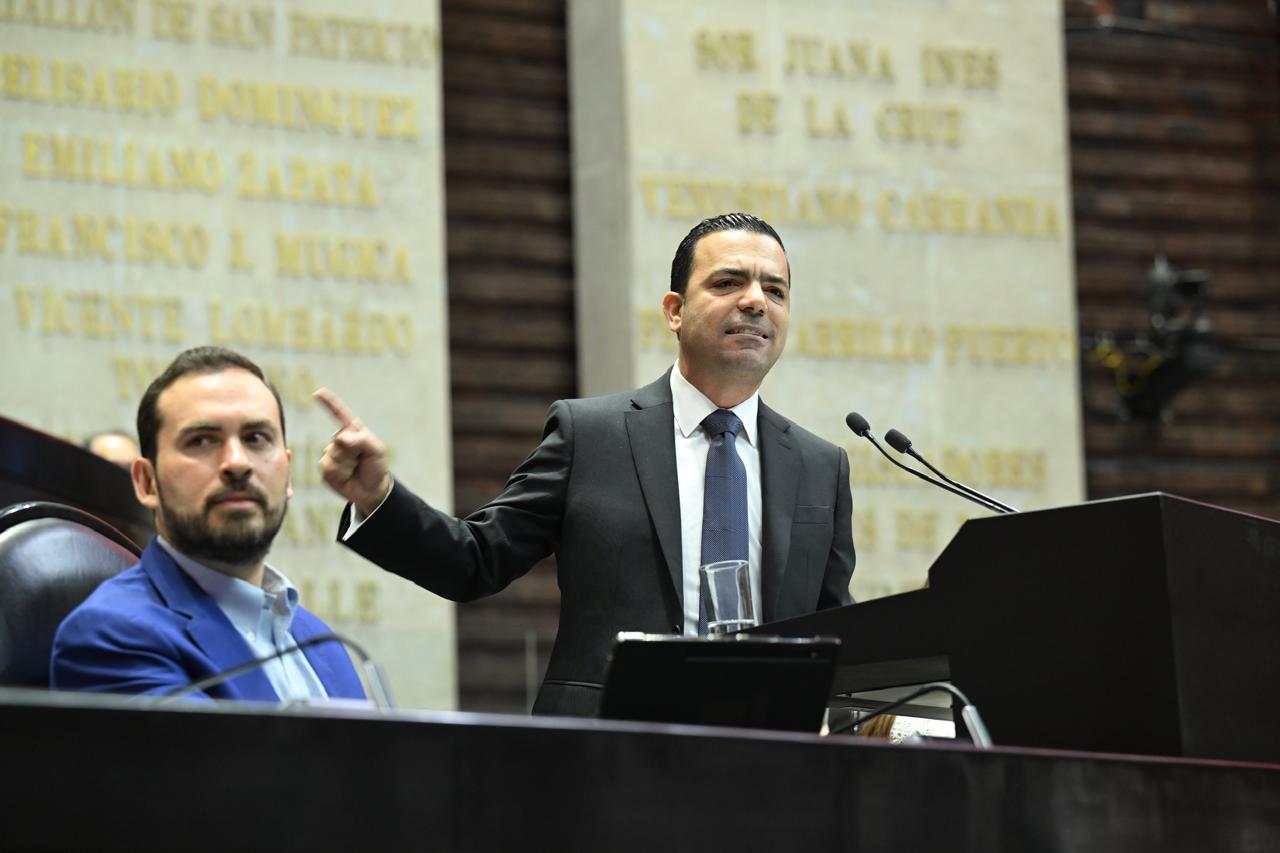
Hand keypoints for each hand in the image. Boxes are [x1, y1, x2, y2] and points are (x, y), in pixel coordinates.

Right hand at [314, 388, 393, 517]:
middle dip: (353, 452)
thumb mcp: (376, 451)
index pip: (339, 414)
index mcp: (352, 431)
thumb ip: (361, 440)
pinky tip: (347, 475)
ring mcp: (331, 453)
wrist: (371, 490)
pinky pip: (330, 467)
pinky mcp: (325, 468)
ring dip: (348, 464)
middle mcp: (339, 440)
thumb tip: (340, 438)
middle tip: (361, 459)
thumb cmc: (376, 466)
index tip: (318, 393)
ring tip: (355, 468)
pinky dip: (341, 473)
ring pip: (335, 455)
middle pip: (339, 440)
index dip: (329, 403)